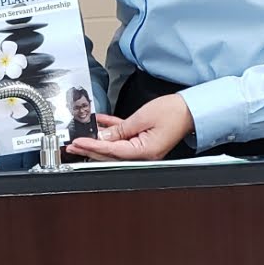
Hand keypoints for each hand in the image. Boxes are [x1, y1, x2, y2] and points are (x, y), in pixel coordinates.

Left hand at [64, 96, 192, 161]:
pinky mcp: (144, 141)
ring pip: (114, 147)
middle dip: (90, 148)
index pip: (111, 151)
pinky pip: (124, 138)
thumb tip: (102, 136)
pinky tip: (100, 123)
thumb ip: (120, 128)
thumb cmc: (173, 113)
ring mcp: (143, 149)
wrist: (190, 109)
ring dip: (99, 139)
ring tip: (82, 136)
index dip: (92, 146)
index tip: (78, 142)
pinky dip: (112, 131)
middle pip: (110, 154)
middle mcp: (142, 155)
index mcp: (144, 152)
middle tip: (73, 145)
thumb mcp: (141, 117)